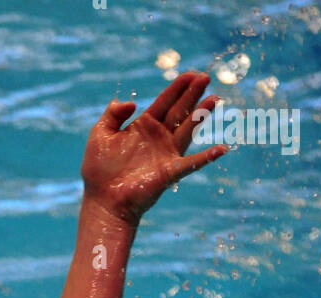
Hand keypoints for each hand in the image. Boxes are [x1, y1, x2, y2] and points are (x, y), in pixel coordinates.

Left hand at [81, 71, 227, 223]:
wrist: (103, 201)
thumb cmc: (99, 171)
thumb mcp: (100, 134)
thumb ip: (112, 114)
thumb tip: (131, 103)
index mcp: (143, 126)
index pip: (164, 101)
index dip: (178, 87)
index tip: (191, 73)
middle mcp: (158, 138)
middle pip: (180, 111)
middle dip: (192, 93)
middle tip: (206, 77)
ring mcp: (166, 154)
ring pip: (188, 130)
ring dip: (201, 115)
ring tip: (214, 99)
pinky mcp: (169, 172)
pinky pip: (192, 163)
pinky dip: (207, 157)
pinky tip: (222, 149)